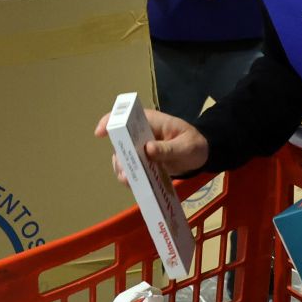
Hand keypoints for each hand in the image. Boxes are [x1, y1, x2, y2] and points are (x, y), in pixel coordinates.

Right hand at [93, 107, 208, 183]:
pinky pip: (131, 171)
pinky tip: (135, 185)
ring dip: (123, 170)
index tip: (100, 133)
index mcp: (149, 122)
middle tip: (124, 171)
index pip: (124, 116)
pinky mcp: (143, 164)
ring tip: (129, 180)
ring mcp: (140, 150)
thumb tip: (148, 149)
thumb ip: (169, 148)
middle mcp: (140, 135)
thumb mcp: (186, 145)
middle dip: (119, 157)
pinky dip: (131, 179)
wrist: (201, 156)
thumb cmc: (193, 144)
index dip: (110, 122)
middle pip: (120, 142)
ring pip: (123, 159)